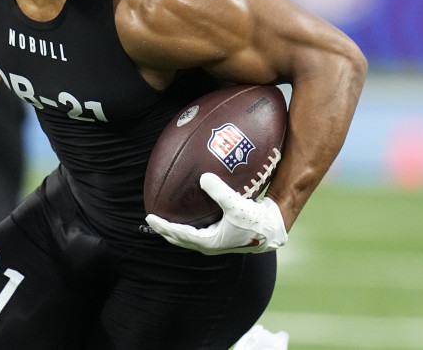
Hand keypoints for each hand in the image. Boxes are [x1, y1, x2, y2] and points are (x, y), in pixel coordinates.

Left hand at [145, 172, 287, 254]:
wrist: (273, 229)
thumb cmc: (255, 220)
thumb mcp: (236, 205)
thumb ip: (219, 192)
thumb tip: (202, 178)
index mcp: (209, 242)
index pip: (179, 235)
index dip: (162, 226)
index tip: (149, 217)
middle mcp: (210, 244)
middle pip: (180, 238)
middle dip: (165, 230)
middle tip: (152, 219)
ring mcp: (216, 240)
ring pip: (189, 235)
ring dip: (176, 228)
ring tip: (166, 216)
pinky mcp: (223, 234)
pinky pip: (199, 229)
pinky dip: (189, 222)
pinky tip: (190, 209)